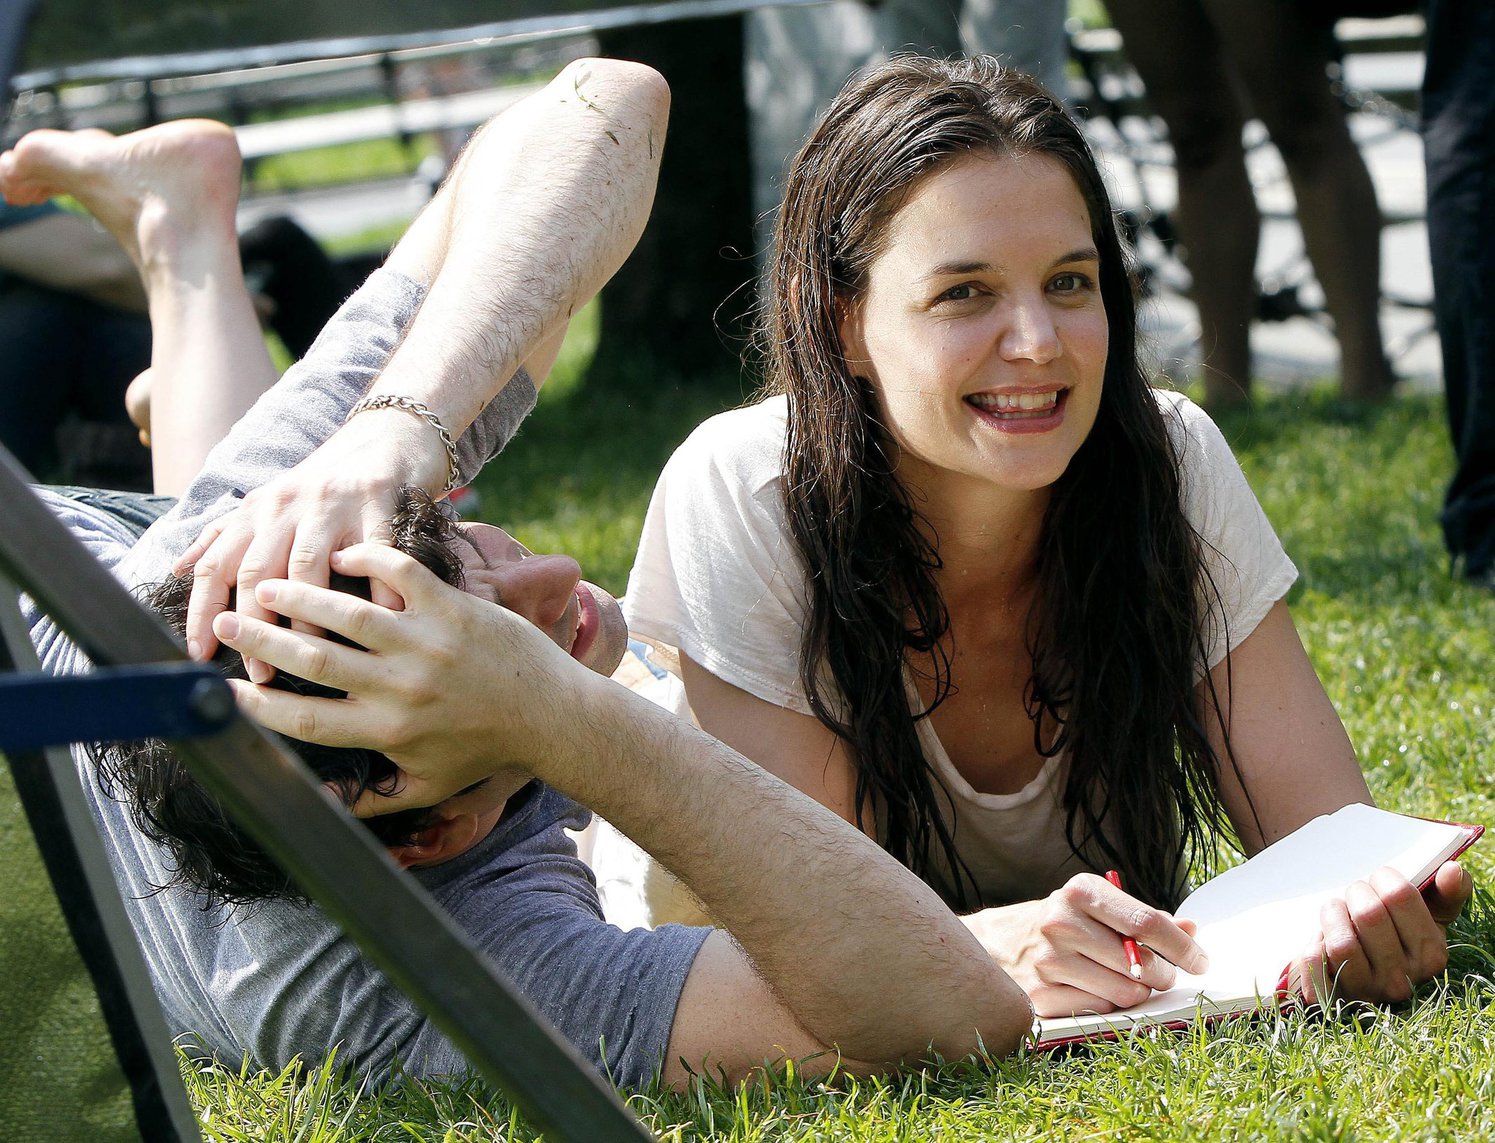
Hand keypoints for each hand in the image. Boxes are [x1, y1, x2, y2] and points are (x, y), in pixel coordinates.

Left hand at [176, 407, 450, 677]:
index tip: (200, 653)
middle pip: (259, 571)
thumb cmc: (324, 481)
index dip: (201, 611)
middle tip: (261, 672)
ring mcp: (333, 504)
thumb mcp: (267, 501)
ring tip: (311, 658)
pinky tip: (379, 625)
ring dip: (306, 618)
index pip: (215, 564)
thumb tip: (176, 567)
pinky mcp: (378, 503)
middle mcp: (287, 505)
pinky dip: (377, 591)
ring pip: (308, 567)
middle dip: (254, 626)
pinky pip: (375, 554)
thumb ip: (223, 534)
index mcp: (256, 510)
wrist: (386, 434)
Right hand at [213, 542, 593, 810]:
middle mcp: (401, 688)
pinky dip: (368, 560)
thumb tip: (318, 803)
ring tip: (262, 585)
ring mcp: (428, 644)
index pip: (304, 722)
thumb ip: (371, 799)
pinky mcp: (454, 609)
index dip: (258, 705)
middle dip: (260, 640)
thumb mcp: (427, 786)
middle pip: (312, 661)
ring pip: (347, 613)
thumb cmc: (484, 749)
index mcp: (387, 732)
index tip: (223, 690)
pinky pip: (401, 574)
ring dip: (298, 596)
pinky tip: (339, 555)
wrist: (552, 714)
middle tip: (224, 623)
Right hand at [962, 873, 1209, 1017]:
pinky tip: (1094, 989)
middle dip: (1163, 974)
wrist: (996, 943)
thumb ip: (1144, 917)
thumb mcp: (1096, 906)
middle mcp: (1061, 923)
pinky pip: (1103, 1010)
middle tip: (1159, 972)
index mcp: (1080, 891)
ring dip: (1137, 991)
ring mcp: (1048, 962)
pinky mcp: (1041, 996)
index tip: (1200, 961)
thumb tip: (1192, 931)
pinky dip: (1109, 1004)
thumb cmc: (1060, 922)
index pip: (1147, 922)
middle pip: (1142, 963)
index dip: (1183, 947)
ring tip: (1122, 978)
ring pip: (1127, 992)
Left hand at [1290, 861, 1471, 1005]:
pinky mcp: (1334, 998)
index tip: (1380, 880)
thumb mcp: (1430, 917)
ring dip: (1331, 915)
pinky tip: (1321, 939)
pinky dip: (1312, 945)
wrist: (1367, 978)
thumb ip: (1446, 892)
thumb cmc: (1400, 937)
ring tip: (1336, 912)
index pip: (1399, 895)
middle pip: (1368, 915)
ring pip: (1341, 942)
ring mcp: (1367, 991)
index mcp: (1431, 955)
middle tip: (1356, 895)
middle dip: (1356, 893)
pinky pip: (1314, 963)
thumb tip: (1452, 869)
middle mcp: (1402, 979)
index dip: (1383, 877)